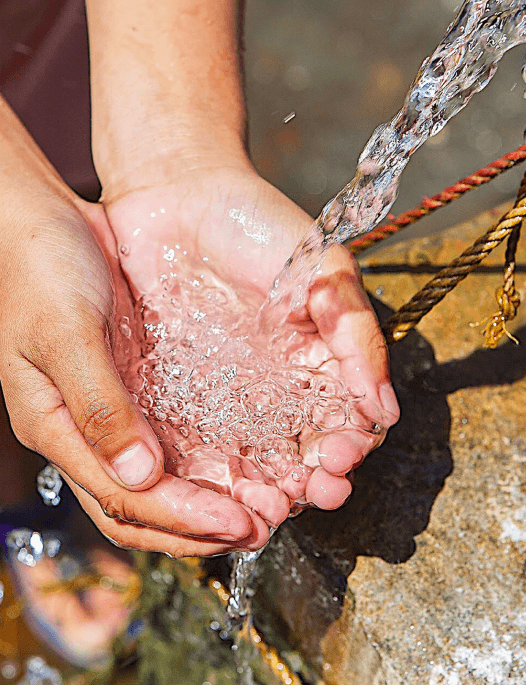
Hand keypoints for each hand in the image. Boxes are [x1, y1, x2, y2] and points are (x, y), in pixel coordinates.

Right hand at [0, 183, 267, 555]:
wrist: (44, 221)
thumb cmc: (39, 268)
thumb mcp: (65, 333)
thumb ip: (99, 403)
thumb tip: (140, 476)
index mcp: (58, 426)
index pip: (122, 499)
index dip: (180, 519)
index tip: (234, 524)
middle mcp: (87, 429)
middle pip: (142, 507)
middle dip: (199, 528)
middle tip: (260, 529)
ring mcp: (113, 410)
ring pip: (160, 480)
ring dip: (208, 502)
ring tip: (261, 508)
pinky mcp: (138, 385)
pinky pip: (174, 436)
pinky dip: (206, 459)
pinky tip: (242, 461)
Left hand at [104, 157, 399, 526]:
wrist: (177, 194)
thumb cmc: (258, 224)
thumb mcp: (322, 269)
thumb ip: (356, 334)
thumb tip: (384, 409)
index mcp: (319, 362)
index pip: (346, 423)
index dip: (350, 448)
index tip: (341, 457)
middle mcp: (278, 388)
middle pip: (303, 455)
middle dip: (312, 483)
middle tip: (310, 493)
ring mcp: (229, 396)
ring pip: (253, 461)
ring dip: (265, 492)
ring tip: (267, 507)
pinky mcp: (179, 397)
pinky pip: (198, 447)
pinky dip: (210, 477)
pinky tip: (215, 489)